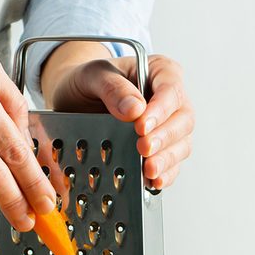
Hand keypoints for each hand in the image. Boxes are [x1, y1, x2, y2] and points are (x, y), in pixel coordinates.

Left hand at [41, 43, 193, 188]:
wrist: (72, 101)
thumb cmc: (86, 82)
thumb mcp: (92, 76)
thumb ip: (112, 88)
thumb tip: (135, 110)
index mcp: (160, 72)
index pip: (171, 90)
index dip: (160, 111)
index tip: (141, 127)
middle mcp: (169, 100)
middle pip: (182, 120)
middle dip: (165, 138)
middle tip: (144, 149)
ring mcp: (166, 126)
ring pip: (181, 144)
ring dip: (167, 159)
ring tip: (149, 170)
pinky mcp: (157, 149)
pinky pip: (170, 164)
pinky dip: (164, 174)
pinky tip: (152, 181)